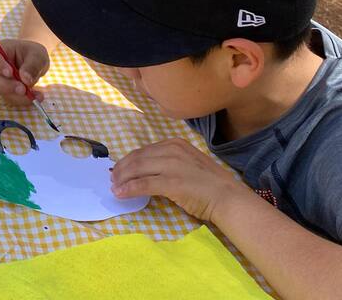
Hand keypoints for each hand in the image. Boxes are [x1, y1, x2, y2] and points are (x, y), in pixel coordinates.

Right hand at [0, 39, 49, 105]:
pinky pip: (10, 98)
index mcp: (0, 49)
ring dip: (18, 96)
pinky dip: (23, 100)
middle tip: (23, 90)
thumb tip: (25, 79)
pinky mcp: (5, 90)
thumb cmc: (34, 54)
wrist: (35, 62)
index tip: (10, 73)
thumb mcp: (38, 55)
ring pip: (2, 90)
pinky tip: (36, 97)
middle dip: (8, 85)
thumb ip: (32, 65)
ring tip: (37, 95)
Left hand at [110, 138, 247, 222]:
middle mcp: (172, 150)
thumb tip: (145, 170)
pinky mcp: (171, 182)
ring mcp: (171, 165)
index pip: (144, 150)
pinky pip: (143, 184)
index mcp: (175, 144)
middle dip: (121, 169)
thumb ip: (168, 162)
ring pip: (137, 169)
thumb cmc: (210, 184)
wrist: (228, 197)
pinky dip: (129, 188)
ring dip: (122, 179)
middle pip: (137, 158)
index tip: (119, 169)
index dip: (128, 160)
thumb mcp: (188, 163)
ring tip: (115, 187)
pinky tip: (121, 193)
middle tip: (113, 179)